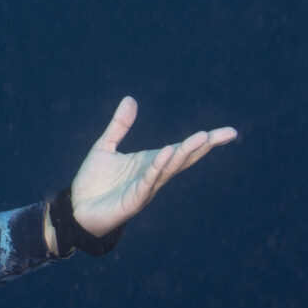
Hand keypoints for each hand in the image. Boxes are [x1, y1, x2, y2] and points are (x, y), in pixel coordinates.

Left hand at [67, 97, 237, 239]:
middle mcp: (154, 175)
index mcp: (151, 162)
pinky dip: (158, 168)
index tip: (230, 132)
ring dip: (184, 153)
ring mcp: (146, 188)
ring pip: (170, 169)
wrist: (76, 208)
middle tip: (221, 134)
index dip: (206, 141)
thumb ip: (120, 125)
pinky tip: (167, 153)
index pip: (183, 149)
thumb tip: (130, 98)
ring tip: (201, 137)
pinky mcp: (134, 200)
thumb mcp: (105, 146)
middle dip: (202, 146)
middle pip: (184, 159)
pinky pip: (149, 181)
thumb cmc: (94, 181)